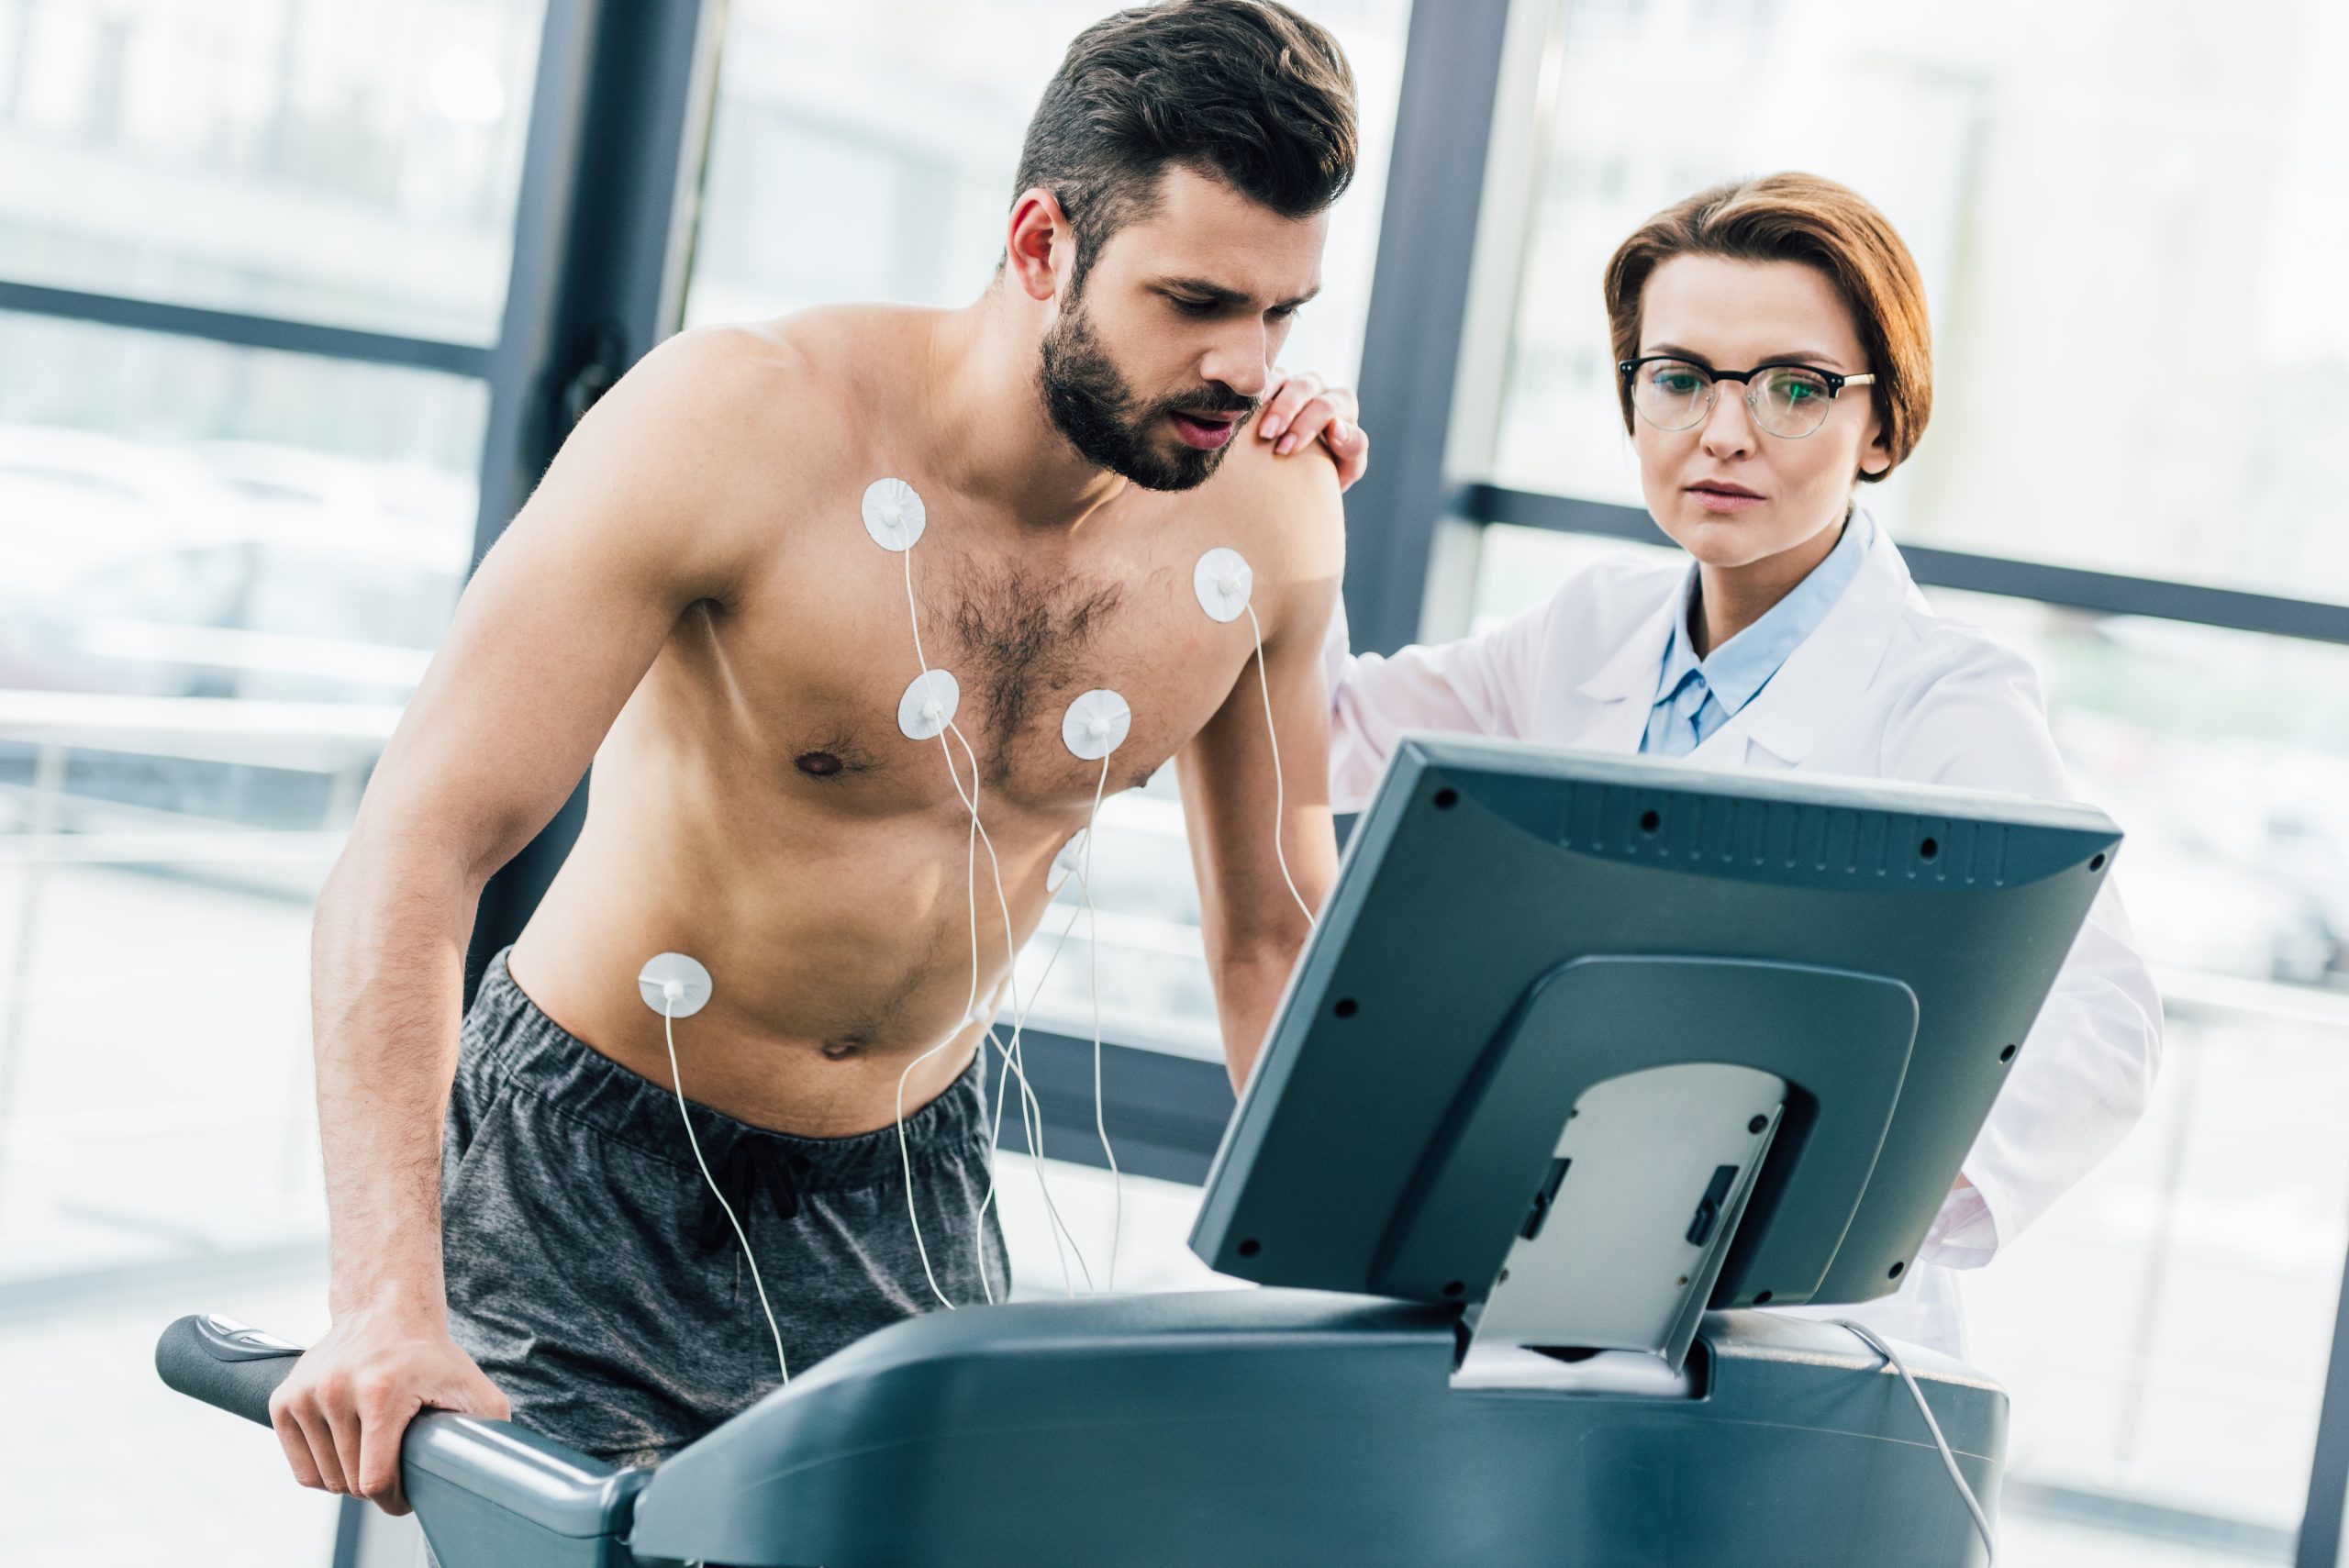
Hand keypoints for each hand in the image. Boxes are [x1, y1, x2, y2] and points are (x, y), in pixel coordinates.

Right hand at [268, 1307, 509, 1514]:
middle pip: (350, 1483)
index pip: (376, 1481)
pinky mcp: (283, 1399)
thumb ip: (490, 1428)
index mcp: (381, 1392)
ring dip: (350, 1477)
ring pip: (325, 1480)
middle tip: (396, 1460)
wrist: (386, 1311)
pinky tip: (348, 1446)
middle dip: (377, 1485)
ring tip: (374, 1447)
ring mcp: (306, 1395)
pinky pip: (302, 1470)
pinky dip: (323, 1470)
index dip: (395, 1499)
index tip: (409, 1492)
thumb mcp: (472, 1387)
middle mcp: (336, 1391)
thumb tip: (495, 1465)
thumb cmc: (430, 1356)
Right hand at [1257, 369, 1367, 490]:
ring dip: (1265, 398)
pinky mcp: (1268, 386)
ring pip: (1281, 378)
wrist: (1301, 481)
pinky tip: (1236, 409)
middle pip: (1304, 387)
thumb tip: (1337, 428)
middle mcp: (1318, 389)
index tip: (1287, 449)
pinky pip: (1260, 380)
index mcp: (1341, 404)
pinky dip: (1249, 392)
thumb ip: (1353, 449)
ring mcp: (1291, 384)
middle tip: (1266, 435)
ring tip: (1248, 420)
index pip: (1328, 407)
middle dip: (1285, 410)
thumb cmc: (1329, 474)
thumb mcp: (1348, 467)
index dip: (1307, 425)